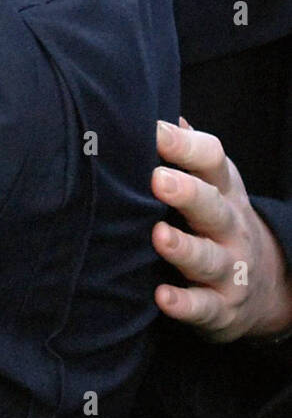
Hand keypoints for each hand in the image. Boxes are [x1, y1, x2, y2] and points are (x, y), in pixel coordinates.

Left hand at [153, 119, 291, 340]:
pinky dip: (184, 304)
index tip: (153, 130)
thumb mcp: (210, 183)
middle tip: (158, 180)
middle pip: (213, 206)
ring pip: (208, 257)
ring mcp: (229, 267)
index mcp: (223, 189)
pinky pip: (203, 307)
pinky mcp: (221, 307)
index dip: (184, 145)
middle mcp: (230, 226)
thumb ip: (184, 151)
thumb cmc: (216, 220)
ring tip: (159, 237)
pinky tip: (163, 297)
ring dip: (184, 248)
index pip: (212, 160)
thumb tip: (157, 109)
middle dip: (188, 193)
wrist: (264, 286)